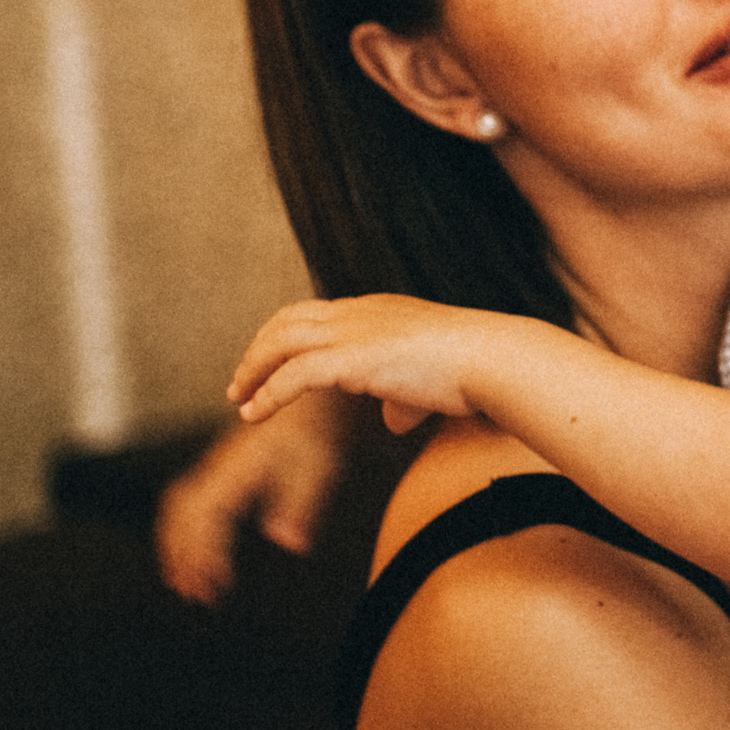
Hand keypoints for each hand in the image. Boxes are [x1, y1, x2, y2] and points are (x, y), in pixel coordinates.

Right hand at [155, 390, 356, 603]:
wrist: (313, 400)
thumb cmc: (316, 431)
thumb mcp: (317, 468)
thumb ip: (301, 506)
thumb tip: (290, 544)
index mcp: (237, 467)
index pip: (205, 515)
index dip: (204, 553)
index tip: (214, 584)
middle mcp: (219, 466)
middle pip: (180, 513)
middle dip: (181, 555)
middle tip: (193, 593)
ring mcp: (216, 466)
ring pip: (178, 506)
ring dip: (177, 544)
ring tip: (185, 581)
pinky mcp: (220, 469)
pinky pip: (187, 499)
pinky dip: (183, 529)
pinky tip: (197, 551)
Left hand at [229, 294, 526, 435]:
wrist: (491, 357)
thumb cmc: (471, 369)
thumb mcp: (429, 382)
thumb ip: (403, 398)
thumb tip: (394, 420)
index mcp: (378, 309)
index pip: (318, 313)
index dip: (288, 336)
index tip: (272, 362)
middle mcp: (360, 312)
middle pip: (288, 320)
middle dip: (260, 348)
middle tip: (242, 380)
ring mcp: (354, 331)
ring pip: (281, 341)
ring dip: (254, 369)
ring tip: (239, 397)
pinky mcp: (351, 358)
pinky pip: (293, 374)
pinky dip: (268, 393)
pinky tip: (253, 413)